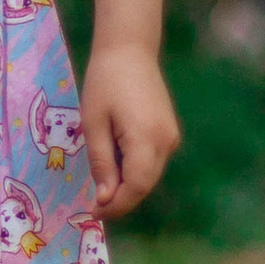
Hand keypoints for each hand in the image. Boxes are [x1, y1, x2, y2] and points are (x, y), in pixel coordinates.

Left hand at [81, 45, 179, 215]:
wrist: (129, 50)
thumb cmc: (104, 82)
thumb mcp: (94, 124)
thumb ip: (101, 162)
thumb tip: (106, 197)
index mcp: (146, 139)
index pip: (136, 187)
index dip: (116, 205)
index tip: (94, 212)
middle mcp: (166, 142)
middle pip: (145, 185)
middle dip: (121, 200)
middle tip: (95, 205)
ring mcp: (171, 137)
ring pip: (150, 176)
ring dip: (128, 186)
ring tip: (102, 186)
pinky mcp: (169, 132)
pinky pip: (152, 162)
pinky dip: (135, 171)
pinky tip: (116, 166)